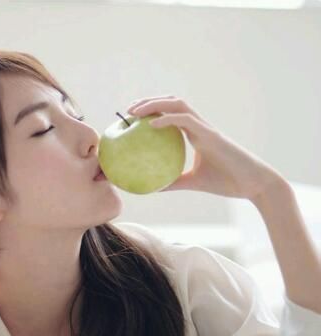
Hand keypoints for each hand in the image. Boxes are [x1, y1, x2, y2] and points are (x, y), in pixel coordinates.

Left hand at [127, 96, 285, 199]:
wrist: (253, 184)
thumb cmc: (227, 182)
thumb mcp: (193, 183)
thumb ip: (173, 182)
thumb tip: (152, 188)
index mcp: (196, 134)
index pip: (171, 114)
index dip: (152, 111)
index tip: (132, 118)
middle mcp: (199, 126)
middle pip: (171, 103)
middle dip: (149, 101)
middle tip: (128, 111)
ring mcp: (205, 128)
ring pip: (178, 105)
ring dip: (155, 104)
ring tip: (134, 112)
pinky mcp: (211, 135)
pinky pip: (186, 120)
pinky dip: (167, 119)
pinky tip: (150, 125)